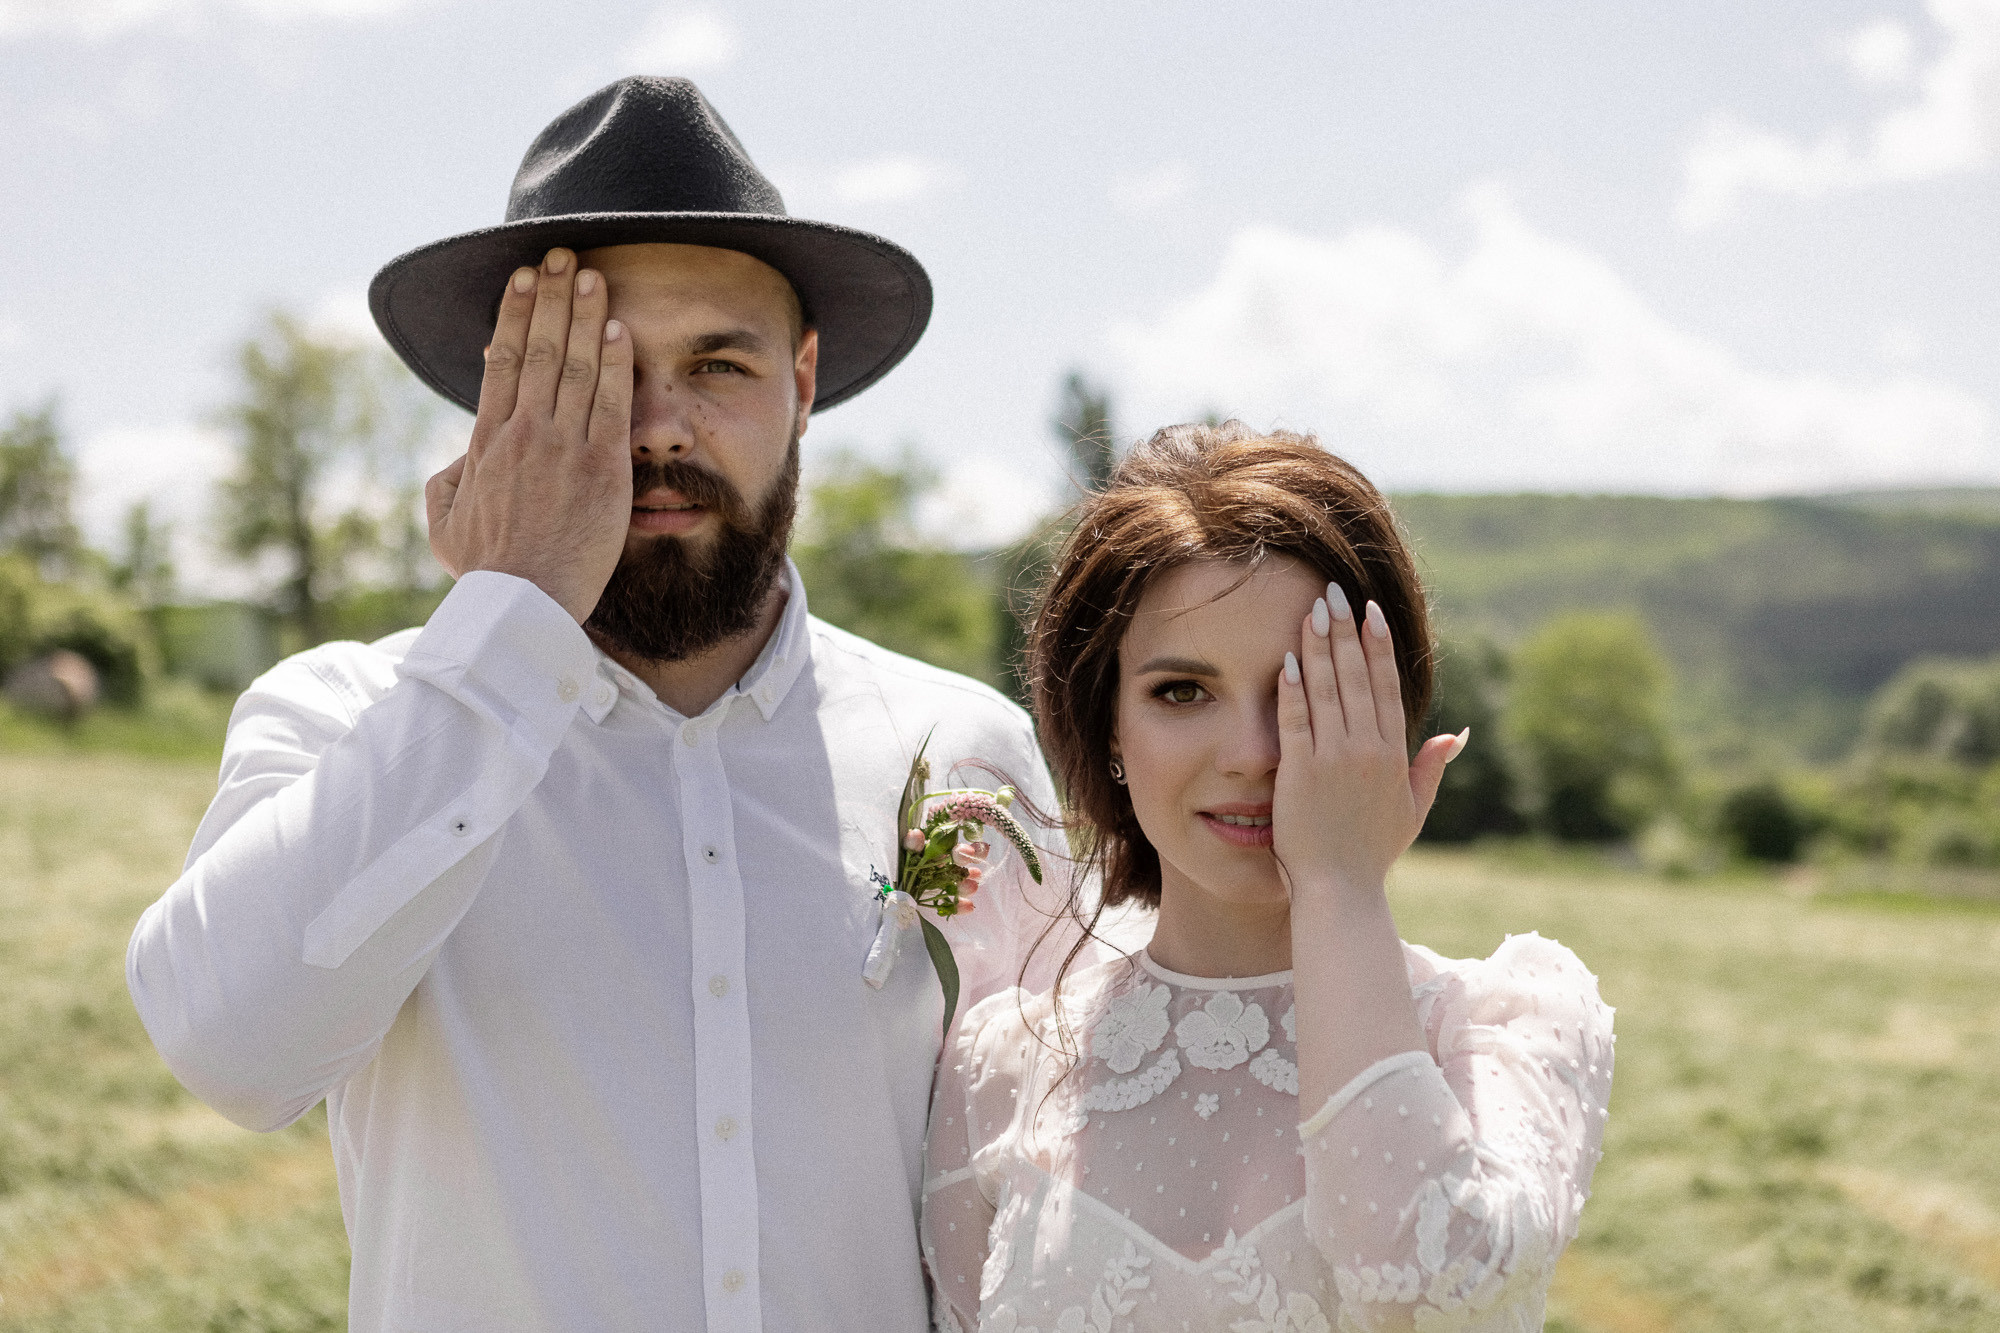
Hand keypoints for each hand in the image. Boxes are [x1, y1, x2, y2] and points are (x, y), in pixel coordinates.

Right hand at [426, 248, 634, 622]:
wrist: (520, 604)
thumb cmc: (484, 571)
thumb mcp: (444, 522)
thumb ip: (448, 479)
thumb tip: (461, 454)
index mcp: (486, 441)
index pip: (503, 360)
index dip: (516, 314)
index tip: (525, 278)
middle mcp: (523, 433)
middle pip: (541, 348)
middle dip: (553, 297)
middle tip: (564, 254)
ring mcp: (563, 448)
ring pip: (576, 366)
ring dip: (586, 314)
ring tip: (594, 274)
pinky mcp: (601, 469)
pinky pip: (611, 405)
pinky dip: (615, 364)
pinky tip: (620, 328)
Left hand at [1272, 583, 1466, 897]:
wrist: (1341, 891)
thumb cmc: (1372, 853)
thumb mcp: (1412, 809)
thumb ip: (1431, 767)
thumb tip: (1458, 734)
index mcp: (1392, 754)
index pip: (1386, 687)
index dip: (1378, 647)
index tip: (1370, 613)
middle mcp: (1367, 750)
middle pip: (1357, 677)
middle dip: (1345, 631)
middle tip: (1335, 592)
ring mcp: (1334, 759)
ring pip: (1327, 690)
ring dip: (1319, 647)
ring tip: (1311, 610)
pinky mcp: (1301, 772)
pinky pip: (1296, 721)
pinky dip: (1293, 689)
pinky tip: (1288, 660)